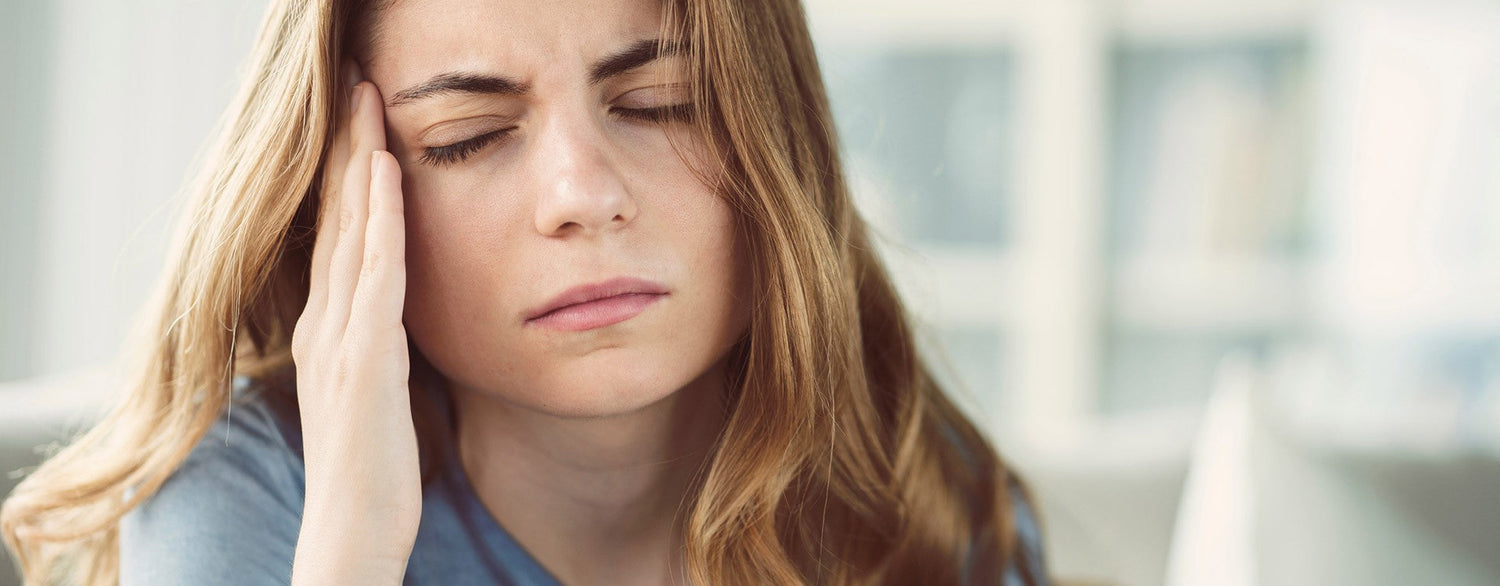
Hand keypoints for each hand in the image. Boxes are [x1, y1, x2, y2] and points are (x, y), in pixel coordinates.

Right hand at [289, 59, 419, 581]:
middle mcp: (326, 326)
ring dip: (362, 164)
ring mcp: (339, 339)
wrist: (351, 534)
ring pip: (351, 232)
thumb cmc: (375, 476)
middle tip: (360, 90)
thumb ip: (383, 354)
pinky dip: (380, 217)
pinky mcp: (363, 357)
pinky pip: (374, 271)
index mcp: (330, 335)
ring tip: (370, 105)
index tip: (365, 128)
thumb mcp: (379, 398)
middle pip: (338, 222)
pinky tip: (388, 173)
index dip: (350, 181)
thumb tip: (403, 326)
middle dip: (350, 153)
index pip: (339, 241)